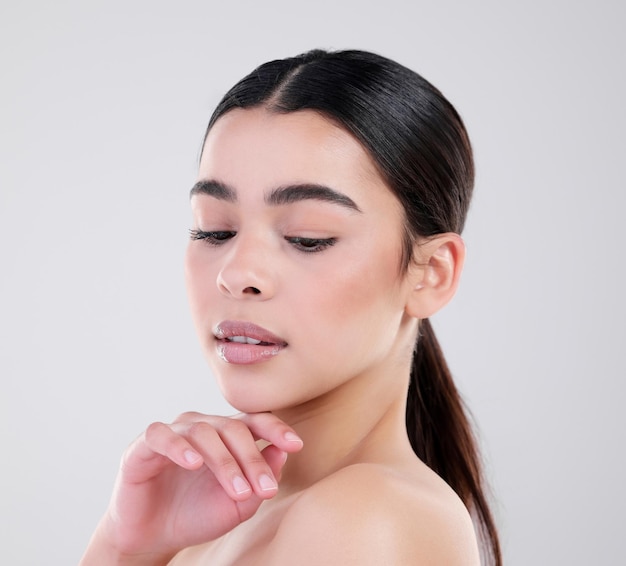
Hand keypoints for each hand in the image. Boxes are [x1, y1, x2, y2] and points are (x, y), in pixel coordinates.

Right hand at [81, 412, 302, 563]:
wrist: (152, 537)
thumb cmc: (197, 515)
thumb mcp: (238, 504)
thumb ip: (261, 478)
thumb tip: (283, 451)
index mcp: (227, 436)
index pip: (255, 422)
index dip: (276, 429)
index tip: (296, 444)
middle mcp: (203, 427)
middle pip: (234, 429)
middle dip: (253, 459)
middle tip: (266, 489)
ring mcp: (174, 432)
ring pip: (204, 432)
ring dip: (224, 461)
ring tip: (237, 489)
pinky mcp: (144, 445)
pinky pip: (162, 435)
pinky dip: (179, 446)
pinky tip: (193, 462)